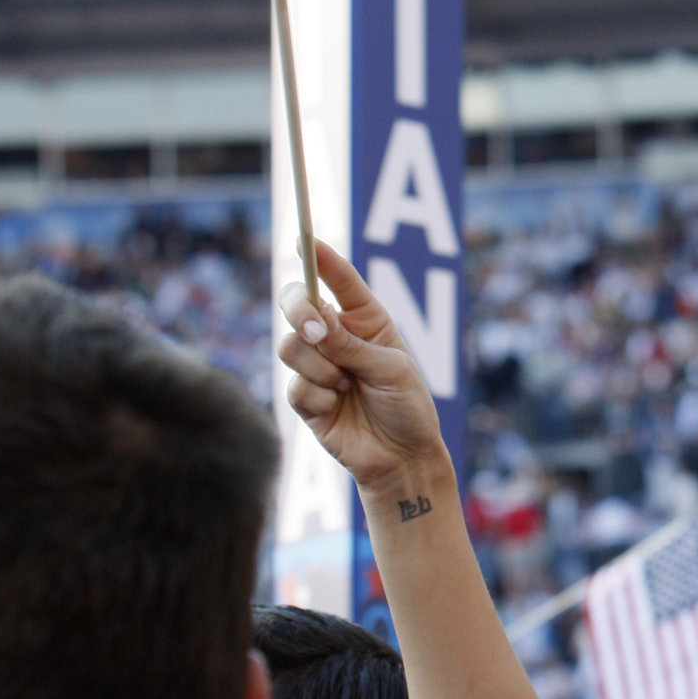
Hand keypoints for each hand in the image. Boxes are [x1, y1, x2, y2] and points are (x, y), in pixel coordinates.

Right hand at [278, 241, 446, 489]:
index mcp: (365, 318)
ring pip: (289, 346)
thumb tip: (315, 324)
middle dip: (301, 311)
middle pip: (296, 304)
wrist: (402, 458)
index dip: (319, 257)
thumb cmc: (408, 407)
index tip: (303, 240)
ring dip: (320, 366)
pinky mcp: (305, 397)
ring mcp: (317, 365)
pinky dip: (318, 395)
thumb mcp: (390, 369)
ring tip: (347, 386)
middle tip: (318, 330)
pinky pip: (294, 385)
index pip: (337, 279)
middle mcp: (336, 336)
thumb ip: (351, 346)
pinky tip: (337, 407)